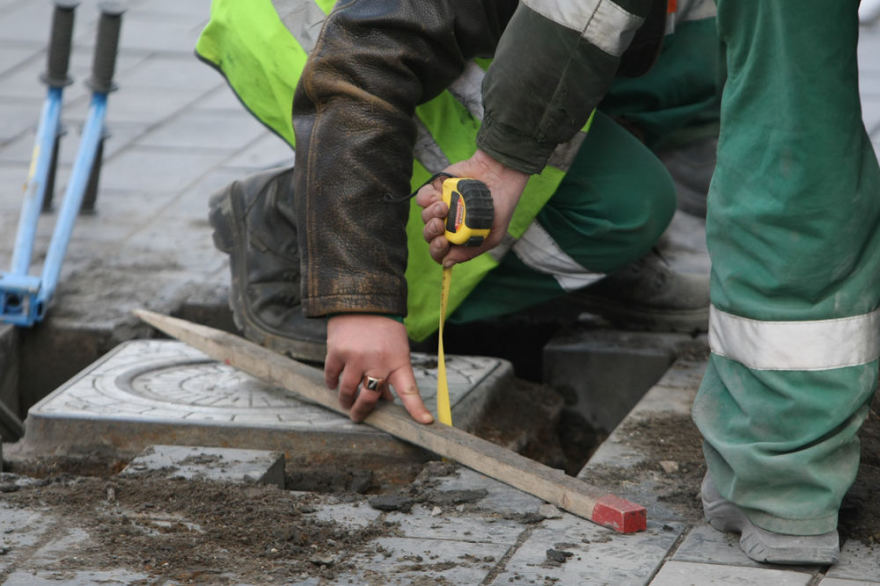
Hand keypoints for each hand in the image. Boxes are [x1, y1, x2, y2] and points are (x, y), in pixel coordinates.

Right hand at [324, 314, 433, 423]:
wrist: (363, 301)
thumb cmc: (384, 328)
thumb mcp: (397, 349)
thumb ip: (392, 373)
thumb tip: (384, 399)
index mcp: (398, 360)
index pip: (409, 390)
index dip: (417, 408)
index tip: (425, 422)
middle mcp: (378, 361)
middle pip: (369, 398)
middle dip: (362, 412)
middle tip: (357, 417)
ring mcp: (356, 357)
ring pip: (348, 391)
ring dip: (345, 401)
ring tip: (345, 402)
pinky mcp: (337, 351)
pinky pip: (331, 376)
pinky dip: (331, 383)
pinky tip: (333, 384)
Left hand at [416, 149, 528, 266]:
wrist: (501, 177)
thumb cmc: (500, 207)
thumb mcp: (493, 235)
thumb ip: (470, 251)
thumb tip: (446, 263)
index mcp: (459, 237)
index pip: (440, 252)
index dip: (437, 250)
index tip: (443, 242)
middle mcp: (448, 223)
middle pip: (429, 236)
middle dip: (432, 232)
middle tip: (440, 225)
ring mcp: (441, 206)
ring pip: (424, 218)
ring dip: (431, 214)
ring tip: (444, 206)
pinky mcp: (436, 189)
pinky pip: (421, 199)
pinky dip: (426, 199)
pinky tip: (439, 197)